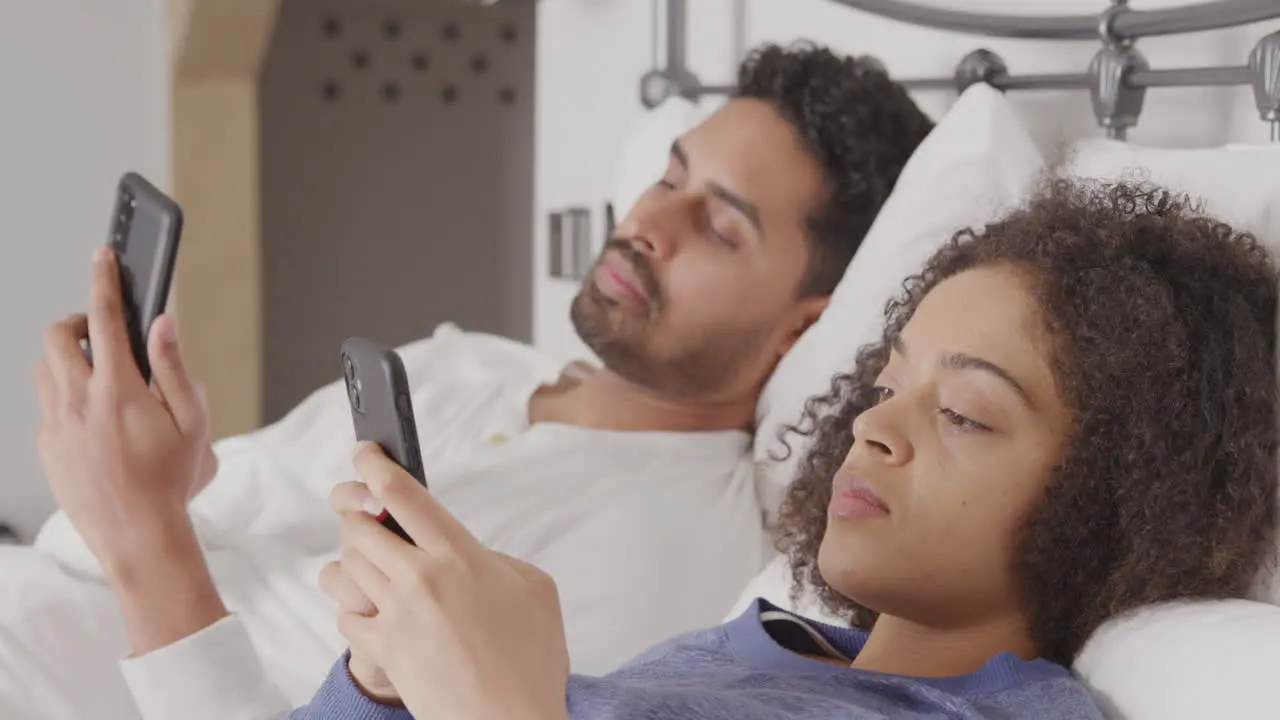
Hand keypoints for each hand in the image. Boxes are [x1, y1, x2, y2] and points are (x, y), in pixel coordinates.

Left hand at [34, 247, 211, 573]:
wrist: (136, 537)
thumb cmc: (171, 483)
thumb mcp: (193, 423)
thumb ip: (175, 368)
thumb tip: (163, 325)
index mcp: (119, 392)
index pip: (105, 320)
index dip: (105, 281)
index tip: (104, 256)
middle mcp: (78, 404)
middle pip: (57, 336)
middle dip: (78, 323)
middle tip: (102, 333)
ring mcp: (56, 427)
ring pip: (44, 369)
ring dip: (67, 359)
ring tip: (100, 377)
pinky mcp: (47, 448)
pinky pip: (46, 406)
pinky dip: (65, 397)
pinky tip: (97, 421)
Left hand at [327, 443, 569, 719]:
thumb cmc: (533, 661)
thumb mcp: (536, 589)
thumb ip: (497, 558)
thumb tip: (469, 553)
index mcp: (462, 555)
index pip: (404, 495)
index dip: (377, 466)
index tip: (366, 454)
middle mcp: (422, 578)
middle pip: (360, 526)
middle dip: (357, 513)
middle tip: (363, 511)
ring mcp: (396, 615)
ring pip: (346, 565)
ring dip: (353, 557)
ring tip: (369, 561)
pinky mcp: (382, 650)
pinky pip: (344, 613)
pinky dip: (351, 604)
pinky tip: (370, 606)